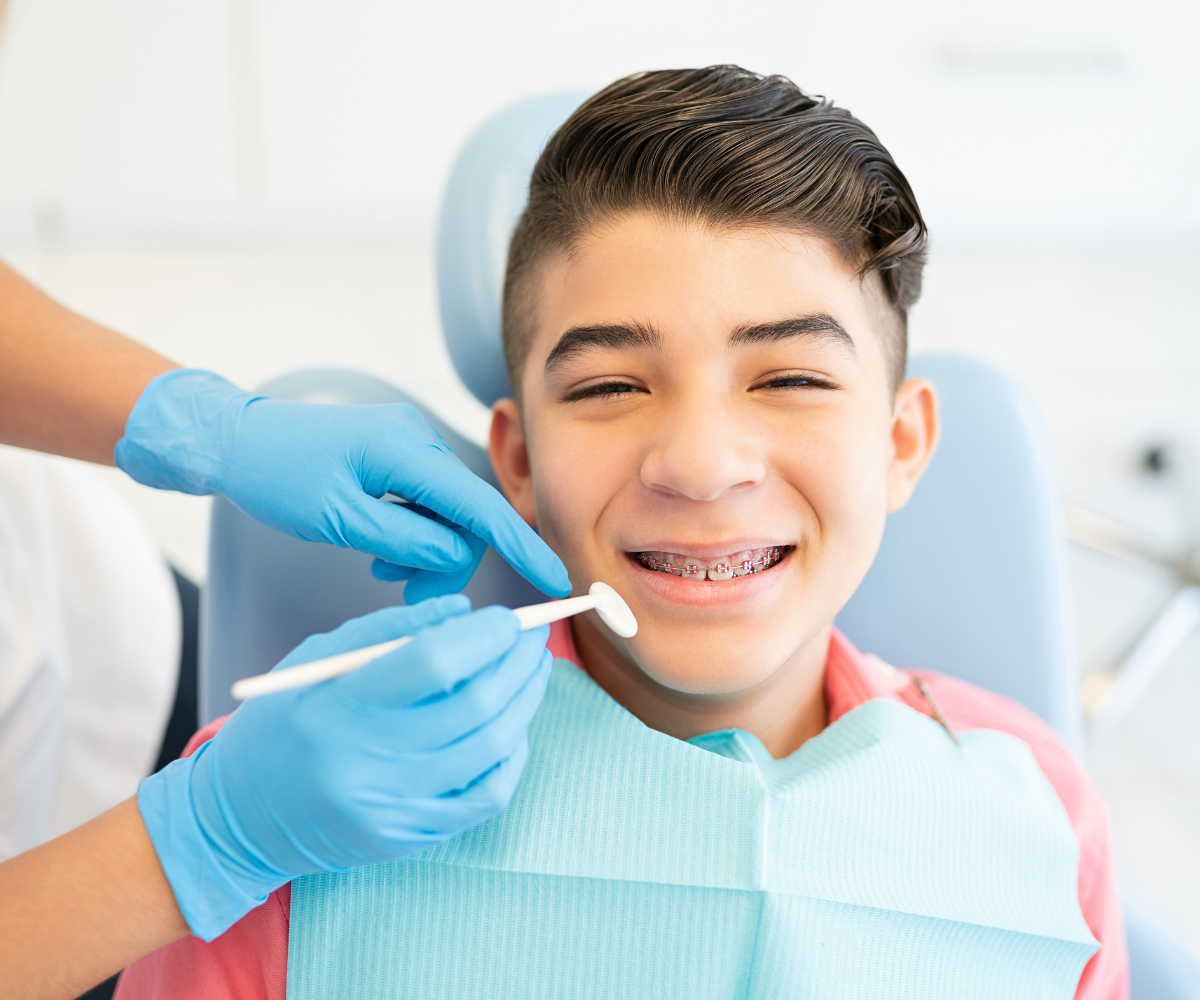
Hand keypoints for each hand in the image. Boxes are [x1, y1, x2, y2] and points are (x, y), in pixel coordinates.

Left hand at [114, 369, 569, 600]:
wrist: (235, 439)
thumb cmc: (276, 476)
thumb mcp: (338, 520)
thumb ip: (405, 539)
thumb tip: (455, 555)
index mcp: (405, 451)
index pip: (480, 506)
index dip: (520, 546)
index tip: (555, 580)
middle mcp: (417, 441)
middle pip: (466, 515)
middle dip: (449, 562)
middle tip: (411, 599)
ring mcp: (408, 445)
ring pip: (446, 513)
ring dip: (427, 552)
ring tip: (385, 572)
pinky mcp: (397, 454)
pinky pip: (426, 501)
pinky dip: (414, 534)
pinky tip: (383, 551)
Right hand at [136, 596, 550, 939]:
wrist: (243, 817)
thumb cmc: (281, 723)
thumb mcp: (316, 661)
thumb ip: (388, 630)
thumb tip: (464, 611)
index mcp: (337, 708)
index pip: (433, 664)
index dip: (484, 636)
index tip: (508, 618)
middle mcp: (367, 763)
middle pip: (473, 705)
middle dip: (517, 663)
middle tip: (533, 637)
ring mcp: (394, 807)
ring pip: (491, 748)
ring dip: (526, 702)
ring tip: (533, 671)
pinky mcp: (411, 837)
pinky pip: (487, 796)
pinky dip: (512, 755)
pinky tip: (513, 726)